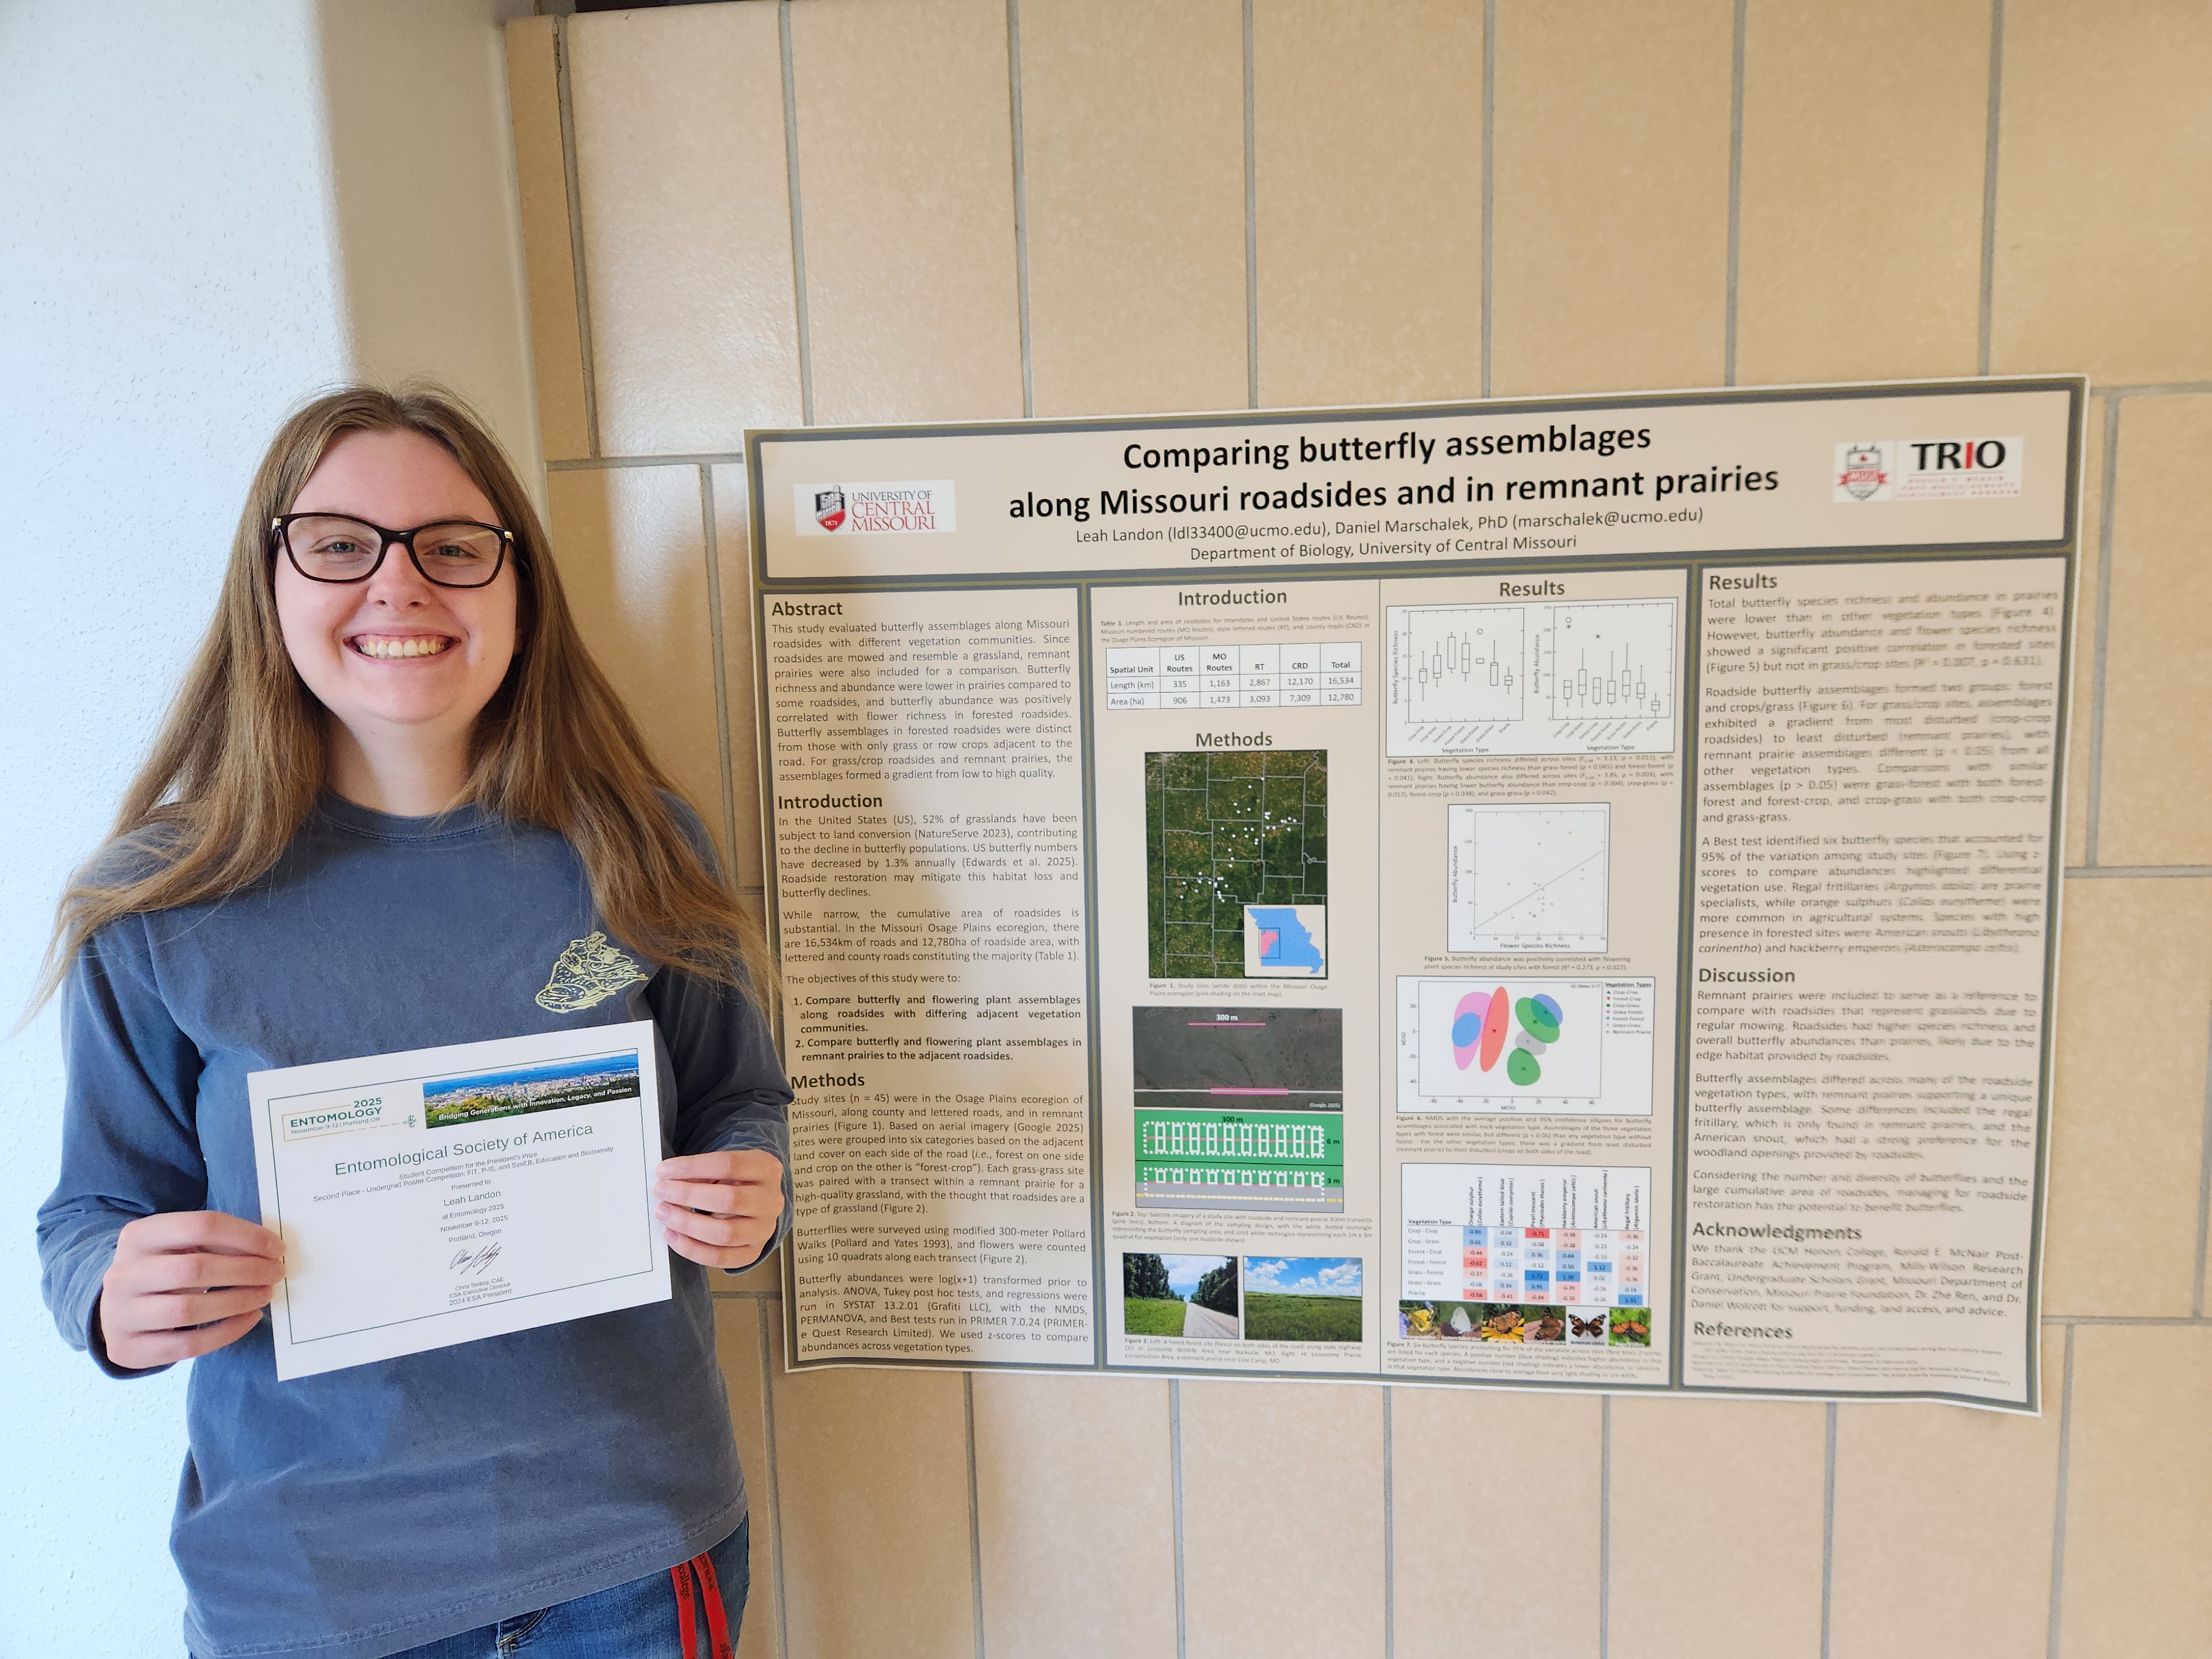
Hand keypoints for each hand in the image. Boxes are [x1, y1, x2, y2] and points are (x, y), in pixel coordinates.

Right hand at [98, 1211, 285, 1369]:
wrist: (115, 1311)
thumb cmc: (161, 1270)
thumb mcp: (177, 1246)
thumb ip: (214, 1242)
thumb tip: (269, 1249)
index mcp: (139, 1236)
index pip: (200, 1226)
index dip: (246, 1236)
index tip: (277, 1248)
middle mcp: (123, 1273)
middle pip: (194, 1269)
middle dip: (246, 1270)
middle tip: (276, 1273)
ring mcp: (121, 1314)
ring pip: (188, 1310)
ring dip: (237, 1301)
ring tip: (265, 1294)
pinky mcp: (129, 1349)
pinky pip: (186, 1346)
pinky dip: (226, 1332)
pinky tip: (250, 1318)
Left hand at [653, 1149, 784, 1269]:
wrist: (758, 1202)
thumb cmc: (736, 1181)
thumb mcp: (726, 1168)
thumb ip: (702, 1172)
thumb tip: (668, 1181)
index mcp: (767, 1169)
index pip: (729, 1165)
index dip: (692, 1167)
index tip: (664, 1170)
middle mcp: (771, 1200)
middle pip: (729, 1199)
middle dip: (688, 1195)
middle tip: (661, 1191)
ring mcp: (765, 1229)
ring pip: (725, 1233)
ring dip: (687, 1224)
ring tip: (664, 1214)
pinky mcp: (753, 1252)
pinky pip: (720, 1258)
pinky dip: (691, 1249)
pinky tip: (672, 1236)